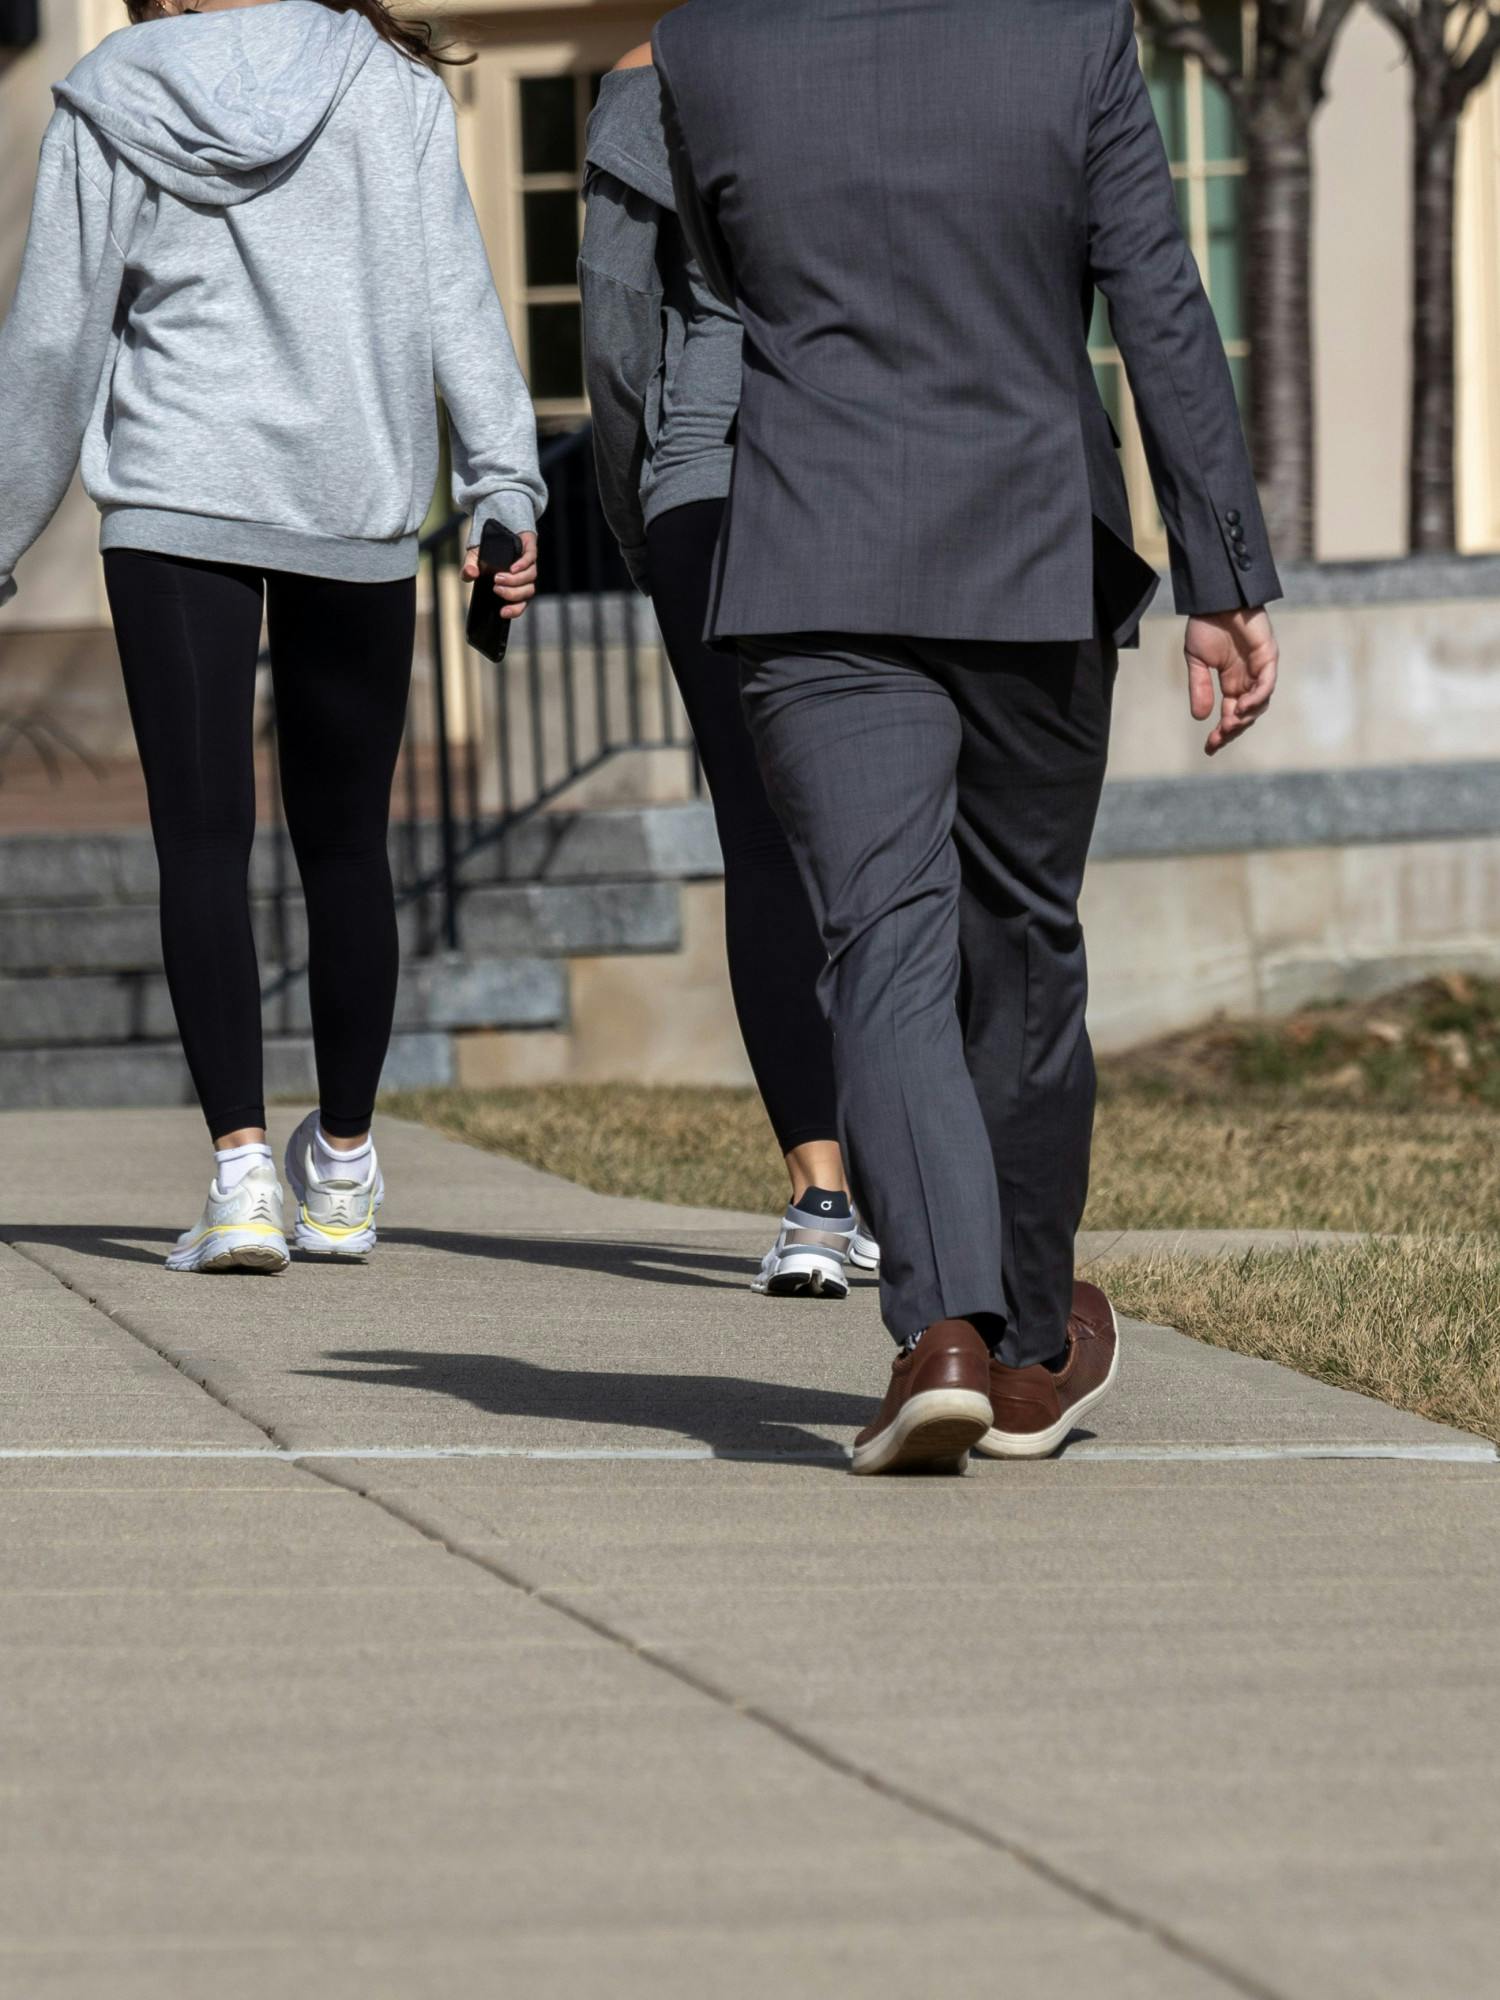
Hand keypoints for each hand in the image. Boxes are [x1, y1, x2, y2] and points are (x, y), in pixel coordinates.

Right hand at [462, 530, 538, 621]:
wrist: (498, 525)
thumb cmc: (488, 547)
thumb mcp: (474, 559)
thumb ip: (469, 569)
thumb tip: (469, 575)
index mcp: (515, 584)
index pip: (521, 602)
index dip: (515, 610)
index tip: (502, 612)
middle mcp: (525, 576)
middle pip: (527, 592)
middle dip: (511, 593)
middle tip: (496, 588)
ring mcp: (529, 562)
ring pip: (530, 577)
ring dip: (515, 580)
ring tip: (499, 578)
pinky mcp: (530, 547)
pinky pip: (531, 559)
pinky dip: (522, 565)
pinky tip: (513, 568)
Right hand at [1185, 607, 1278, 756]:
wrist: (1216, 598)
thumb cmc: (1207, 624)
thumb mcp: (1197, 661)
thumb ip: (1199, 687)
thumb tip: (1200, 717)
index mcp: (1232, 682)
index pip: (1230, 714)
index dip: (1221, 732)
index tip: (1209, 748)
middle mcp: (1248, 679)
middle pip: (1246, 715)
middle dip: (1232, 730)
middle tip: (1218, 740)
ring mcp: (1260, 668)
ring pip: (1260, 703)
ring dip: (1245, 717)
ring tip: (1229, 724)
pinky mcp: (1269, 655)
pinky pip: (1267, 683)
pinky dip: (1257, 697)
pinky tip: (1241, 706)